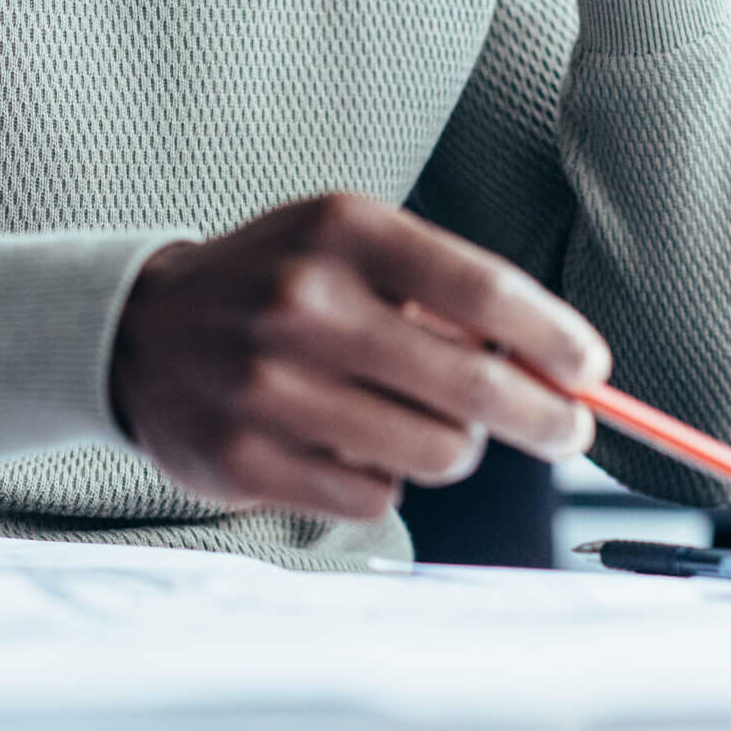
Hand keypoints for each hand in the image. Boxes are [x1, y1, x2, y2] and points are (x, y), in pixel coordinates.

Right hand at [109, 193, 610, 522]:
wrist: (139, 331)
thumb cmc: (276, 284)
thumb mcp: (348, 247)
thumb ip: (444, 294)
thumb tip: (558, 369)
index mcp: (340, 233)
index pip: (482, 291)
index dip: (553, 339)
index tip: (591, 372)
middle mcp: (303, 305)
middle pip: (474, 387)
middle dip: (542, 418)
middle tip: (565, 430)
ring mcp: (269, 387)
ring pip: (434, 454)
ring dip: (449, 448)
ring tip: (416, 421)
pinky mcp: (246, 459)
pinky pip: (374, 497)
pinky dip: (383, 481)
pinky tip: (346, 445)